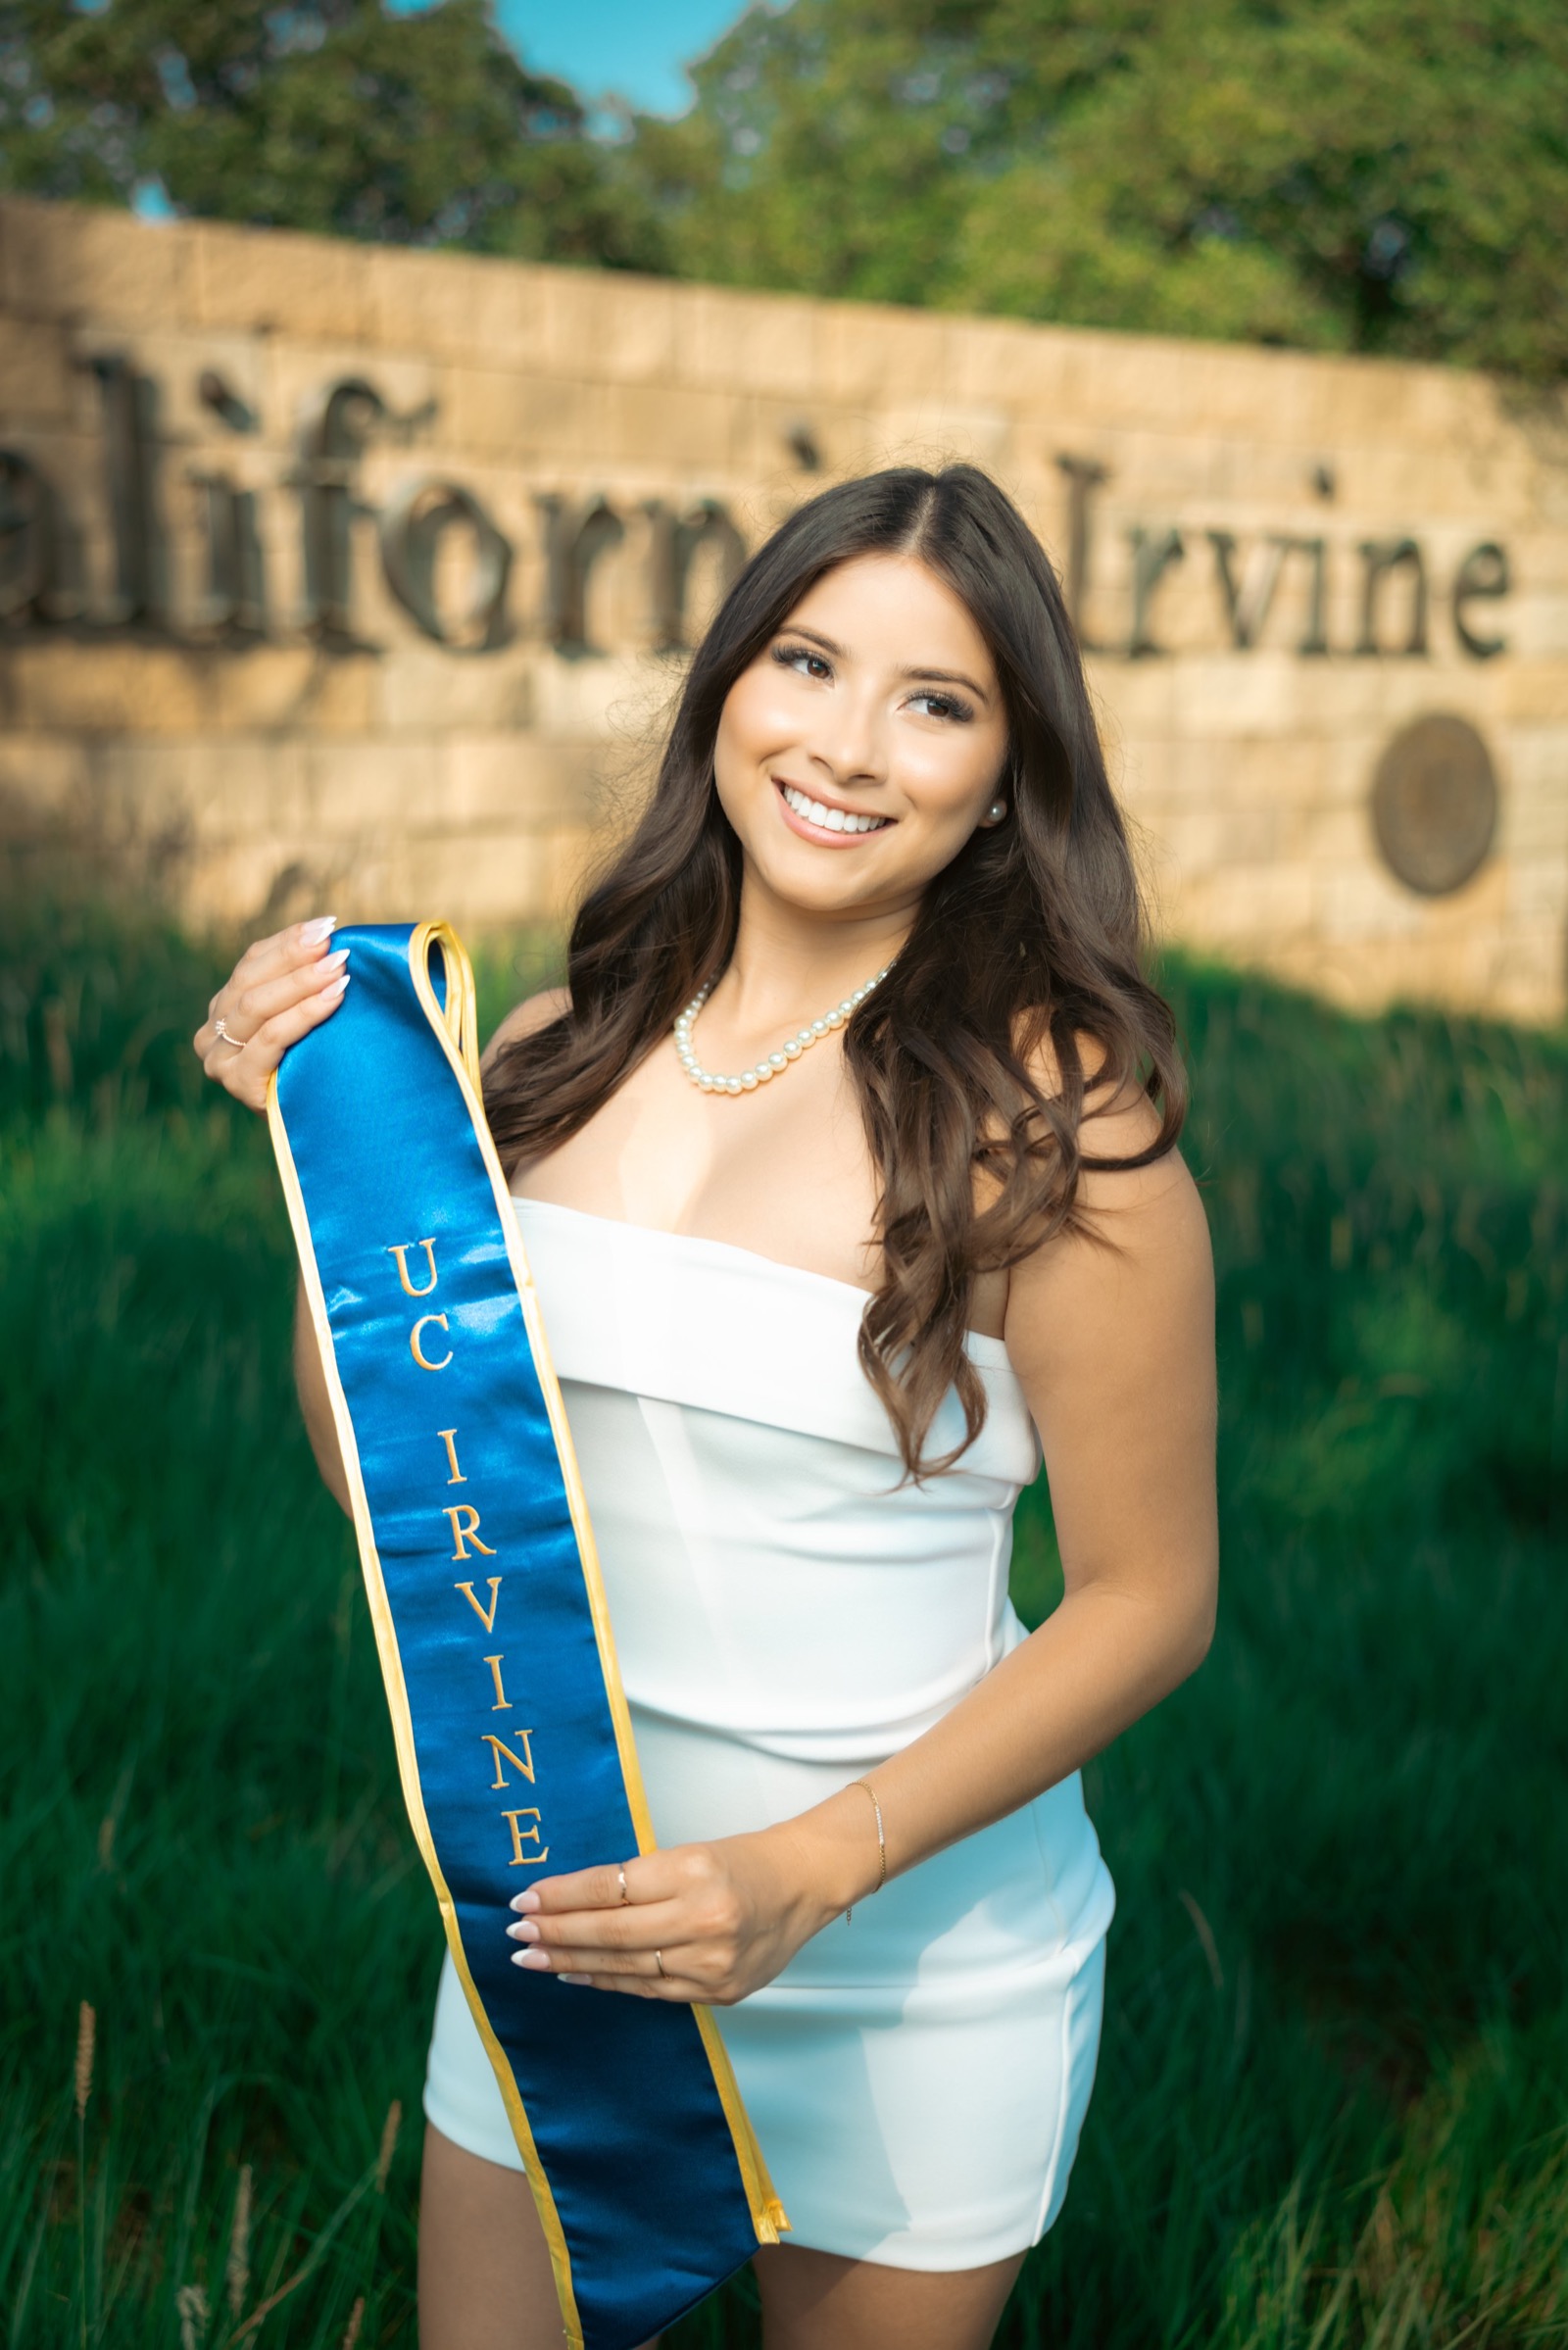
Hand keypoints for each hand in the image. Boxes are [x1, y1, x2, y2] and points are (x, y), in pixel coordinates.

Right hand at [193, 917, 349, 1110]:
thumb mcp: (303, 1019)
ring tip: (340, 968)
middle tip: (335, 945)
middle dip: (296, 959)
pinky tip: (334, 999)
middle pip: (252, 981)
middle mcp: (213, 1031)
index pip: (253, 962)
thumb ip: (302, 982)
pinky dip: (304, 1015)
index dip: (288, 941)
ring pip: (257, 1006)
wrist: (321, 1130)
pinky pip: (271, 1038)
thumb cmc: (319, 1067)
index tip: (326, 925)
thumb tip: (331, 932)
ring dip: (303, 983)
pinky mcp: (237, 1082)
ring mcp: (219, 1059)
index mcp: (224, 1006)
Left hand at [505, 1810, 872, 2004]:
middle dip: (557, 1933)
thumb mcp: (690, 1853)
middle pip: (611, 1931)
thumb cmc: (744, 1861)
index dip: (563, 1895)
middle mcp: (703, 1919)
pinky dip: (609, 1982)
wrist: (805, 1885)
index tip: (526, 1898)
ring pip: (625, 1966)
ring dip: (572, 1961)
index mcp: (694, 1871)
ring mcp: (712, 1963)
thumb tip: (572, 1901)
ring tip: (533, 1958)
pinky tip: (577, 1974)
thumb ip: (639, 1881)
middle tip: (517, 1933)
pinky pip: (650, 1990)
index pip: (610, 1886)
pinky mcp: (718, 1992)